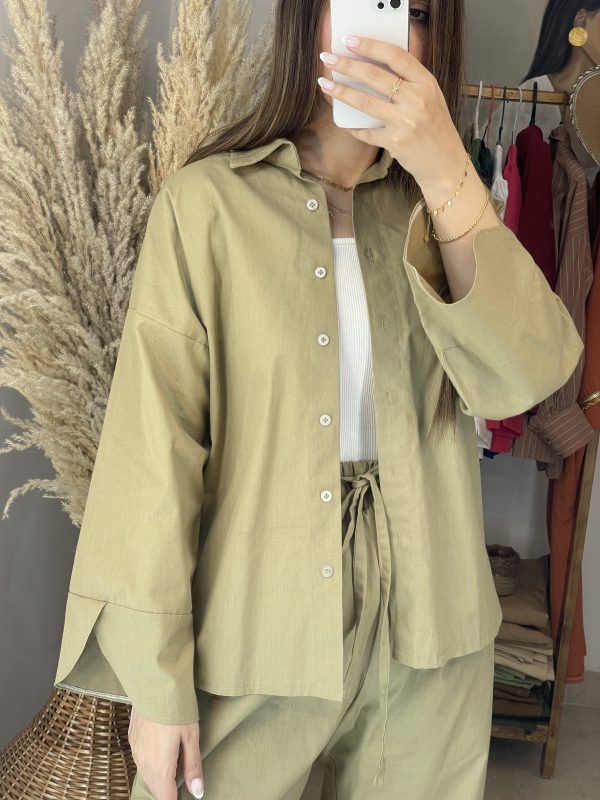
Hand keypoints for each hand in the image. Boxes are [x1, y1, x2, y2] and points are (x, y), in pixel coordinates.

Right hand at [128, 706, 204, 798]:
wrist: (153, 684)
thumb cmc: (176, 709)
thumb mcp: (191, 736)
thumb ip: (192, 766)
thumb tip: (196, 792)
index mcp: (160, 766)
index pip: (165, 798)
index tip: (183, 795)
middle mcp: (144, 763)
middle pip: (155, 789)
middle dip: (166, 792)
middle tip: (180, 786)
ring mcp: (136, 751)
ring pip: (146, 776)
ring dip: (158, 779)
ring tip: (173, 773)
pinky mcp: (132, 739)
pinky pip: (140, 762)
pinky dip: (150, 766)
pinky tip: (160, 756)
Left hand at [317, 35, 466, 193]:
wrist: (445, 162)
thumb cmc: (436, 128)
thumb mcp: (431, 97)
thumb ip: (410, 81)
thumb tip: (376, 65)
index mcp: (426, 82)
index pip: (395, 56)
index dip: (370, 46)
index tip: (350, 41)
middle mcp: (416, 99)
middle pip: (374, 76)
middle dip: (346, 65)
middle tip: (328, 58)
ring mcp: (404, 121)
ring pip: (364, 101)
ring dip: (340, 92)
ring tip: (324, 84)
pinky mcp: (394, 142)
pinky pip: (366, 132)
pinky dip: (353, 128)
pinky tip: (344, 123)